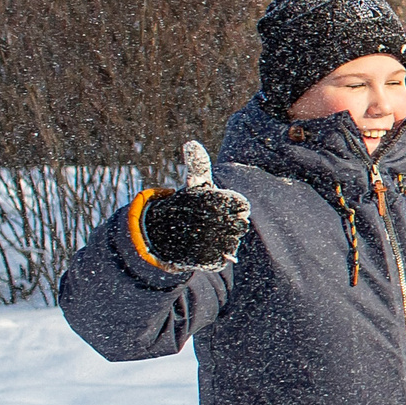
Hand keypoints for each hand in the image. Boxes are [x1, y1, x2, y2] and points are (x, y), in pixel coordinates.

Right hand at [138, 141, 251, 270]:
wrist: (162, 233)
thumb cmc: (185, 206)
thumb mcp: (193, 185)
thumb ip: (198, 166)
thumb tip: (191, 143)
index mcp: (212, 201)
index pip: (243, 206)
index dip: (236, 208)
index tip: (221, 208)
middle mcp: (212, 221)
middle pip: (241, 225)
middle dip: (230, 224)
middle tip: (214, 223)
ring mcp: (209, 242)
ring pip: (234, 242)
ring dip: (224, 240)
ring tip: (208, 235)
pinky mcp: (206, 260)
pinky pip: (224, 259)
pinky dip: (217, 255)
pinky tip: (204, 248)